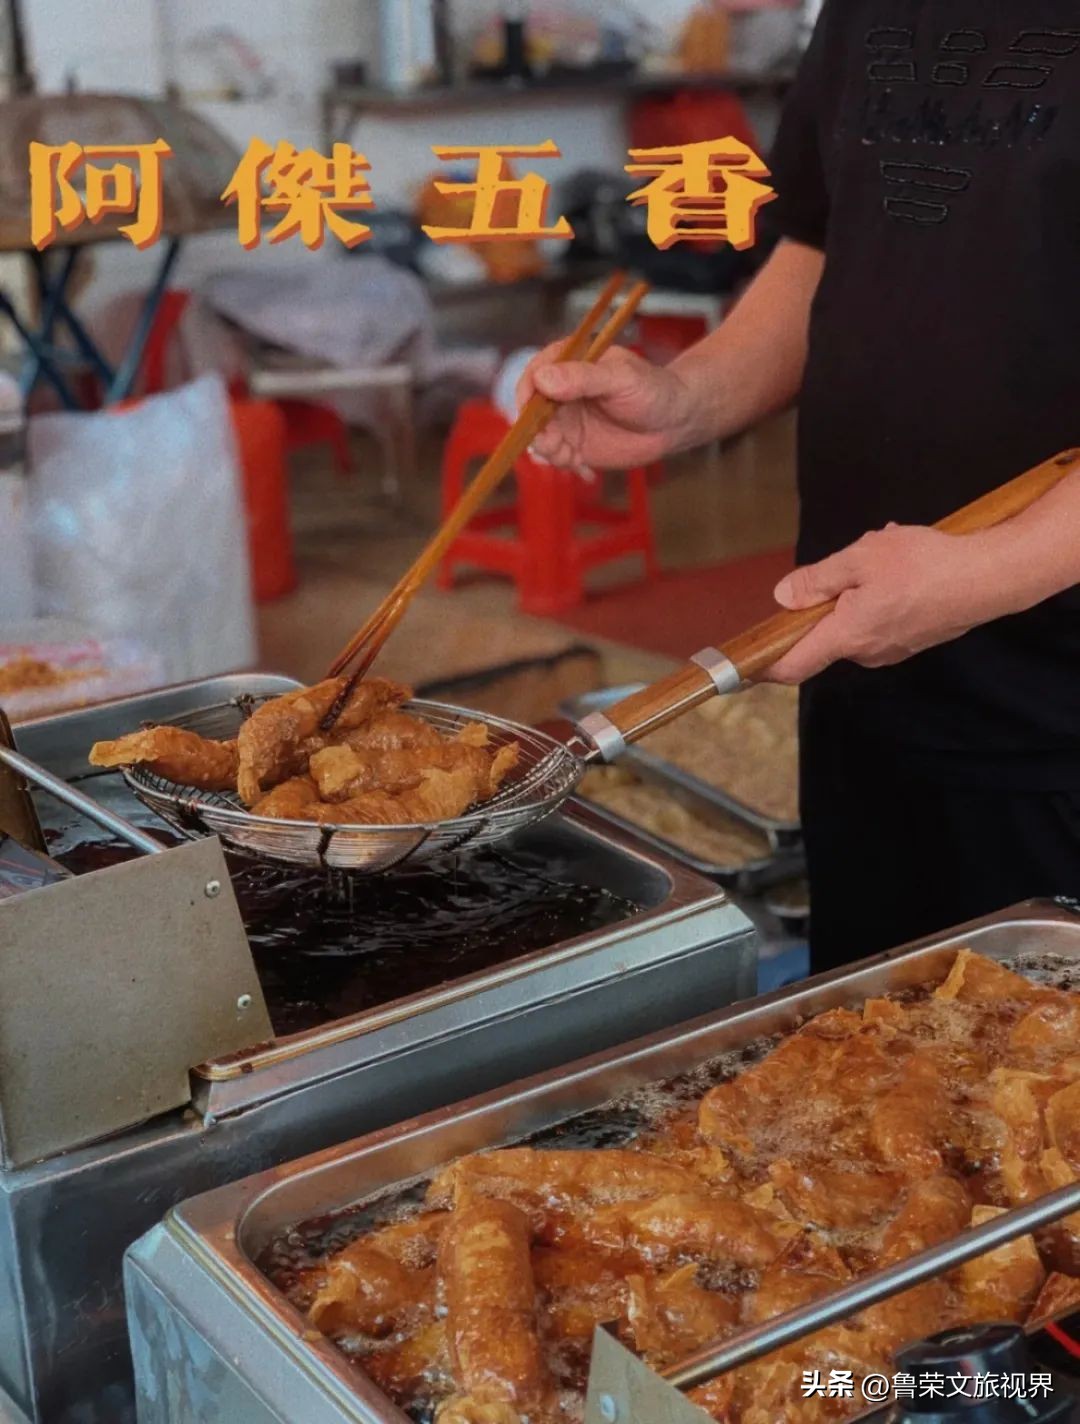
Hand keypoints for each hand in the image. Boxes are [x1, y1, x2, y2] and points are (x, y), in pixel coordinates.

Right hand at [515, 343, 694, 469]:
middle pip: (530, 410)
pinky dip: (562, 464)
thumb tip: (543, 378)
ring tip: (572, 458)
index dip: (527, 393)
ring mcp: (566, 419)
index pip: (534, 374)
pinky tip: (584, 467)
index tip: (532, 413)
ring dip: (549, 451)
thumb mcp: (620, 379)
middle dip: (537, 430)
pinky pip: (555, 455)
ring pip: (539, 436)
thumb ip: (583, 377)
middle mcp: (562, 390)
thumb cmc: (652, 390)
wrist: (673, 422)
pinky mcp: (574, 444)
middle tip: (555, 445)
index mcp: (570, 363)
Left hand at [764, 524, 1005, 683]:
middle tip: (852, 562)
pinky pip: (880, 619)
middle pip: (824, 634)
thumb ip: (818, 580)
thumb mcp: (861, 558)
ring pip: (855, 621)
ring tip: (886, 556)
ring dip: (859, 589)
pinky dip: (881, 595)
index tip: (743, 665)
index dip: (764, 666)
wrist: (991, 578)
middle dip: (828, 598)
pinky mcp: (912, 640)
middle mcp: (867, 653)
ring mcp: (892, 650)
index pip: (793, 665)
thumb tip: (784, 597)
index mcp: (847, 636)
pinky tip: (904, 568)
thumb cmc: (927, 565)